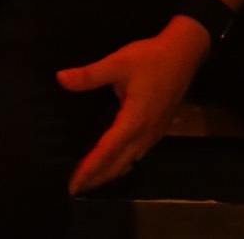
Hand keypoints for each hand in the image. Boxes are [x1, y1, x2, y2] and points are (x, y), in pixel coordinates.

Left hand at [58, 20, 209, 195]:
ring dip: (109, 174)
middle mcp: (145, 135)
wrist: (183, 54)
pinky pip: (137, 156)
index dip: (88, 169)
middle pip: (118, 165)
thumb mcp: (118, 62)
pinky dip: (121, 164)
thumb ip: (90, 75)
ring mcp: (154, 135)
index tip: (73, 184)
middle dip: (96, 179)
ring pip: (129, 163)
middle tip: (75, 188)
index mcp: (133, 121)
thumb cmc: (149, 58)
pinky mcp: (158, 131)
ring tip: (90, 179)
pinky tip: (114, 161)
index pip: (106, 153)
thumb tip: (61, 79)